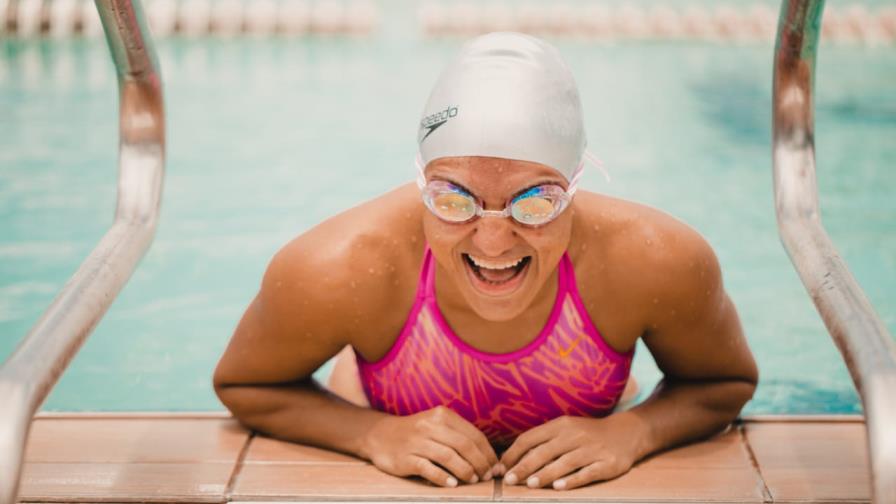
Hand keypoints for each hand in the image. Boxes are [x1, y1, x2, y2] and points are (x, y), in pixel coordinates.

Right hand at [359, 406, 498, 486]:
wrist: (380, 435)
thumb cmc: (416, 433)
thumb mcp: (437, 424)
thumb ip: (459, 436)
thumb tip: (488, 458)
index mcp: (442, 415)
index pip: (473, 434)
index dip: (487, 453)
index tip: (494, 466)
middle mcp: (430, 426)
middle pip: (464, 445)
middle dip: (480, 463)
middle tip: (486, 476)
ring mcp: (417, 442)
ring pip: (448, 456)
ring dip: (465, 471)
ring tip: (472, 480)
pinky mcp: (405, 458)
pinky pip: (428, 468)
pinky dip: (443, 477)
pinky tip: (452, 484)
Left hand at [499, 413, 645, 490]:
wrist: (627, 432)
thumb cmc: (588, 434)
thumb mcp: (566, 429)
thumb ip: (543, 441)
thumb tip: (513, 459)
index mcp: (560, 425)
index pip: (530, 438)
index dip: (514, 453)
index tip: (501, 468)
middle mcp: (574, 435)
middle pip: (544, 451)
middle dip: (525, 466)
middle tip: (510, 480)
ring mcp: (591, 449)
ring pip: (564, 462)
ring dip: (545, 474)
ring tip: (530, 484)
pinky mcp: (607, 463)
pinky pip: (587, 472)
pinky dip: (572, 480)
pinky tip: (559, 487)